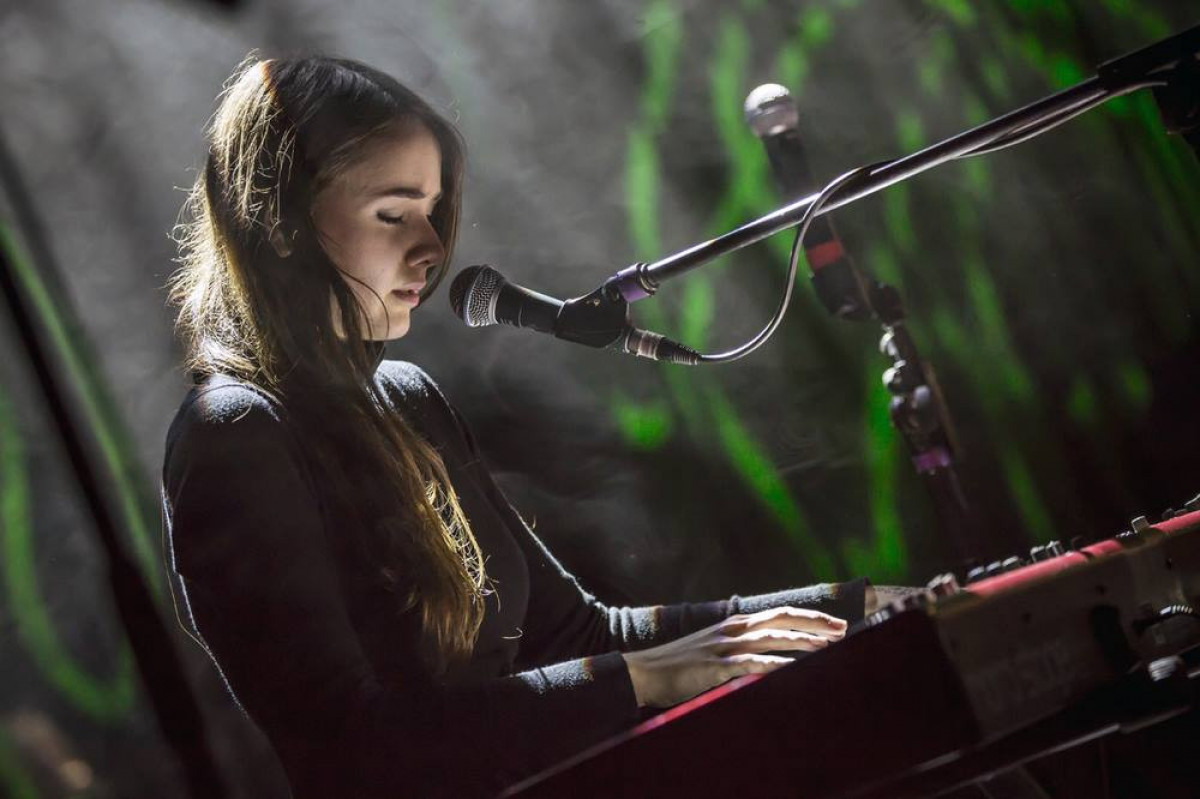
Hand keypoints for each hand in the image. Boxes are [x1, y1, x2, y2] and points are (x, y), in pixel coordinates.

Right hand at [620, 607, 846, 707]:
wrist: (646, 671)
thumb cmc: (681, 663)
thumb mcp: (715, 648)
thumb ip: (741, 647)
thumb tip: (769, 652)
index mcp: (735, 624)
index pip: (780, 614)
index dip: (809, 617)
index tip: (835, 623)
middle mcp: (734, 630)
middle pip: (782, 620)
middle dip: (815, 623)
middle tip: (843, 630)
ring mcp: (725, 647)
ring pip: (771, 638)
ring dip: (802, 641)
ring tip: (828, 646)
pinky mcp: (716, 667)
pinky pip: (750, 664)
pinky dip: (773, 664)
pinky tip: (791, 668)